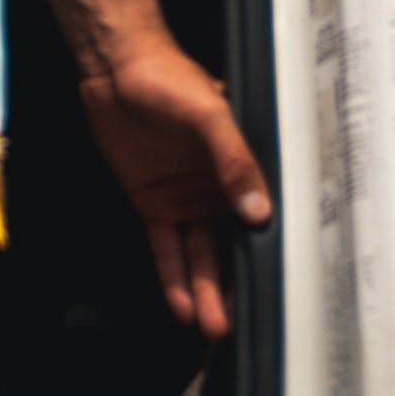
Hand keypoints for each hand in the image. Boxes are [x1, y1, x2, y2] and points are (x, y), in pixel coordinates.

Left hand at [75, 25, 273, 336]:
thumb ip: (233, 161)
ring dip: (203, 291)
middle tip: (236, 326)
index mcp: (239, 165)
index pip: (258, 216)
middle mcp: (216, 188)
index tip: (278, 291)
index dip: (267, 253)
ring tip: (212, 327)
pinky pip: (166, 249)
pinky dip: (172, 277)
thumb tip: (258, 211)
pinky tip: (180, 304)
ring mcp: (186, 199)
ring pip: (198, 256)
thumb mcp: (208, 114)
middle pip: (229, 247)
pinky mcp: (155, 205)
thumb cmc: (168, 77)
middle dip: (232, 288)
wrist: (116, 68)